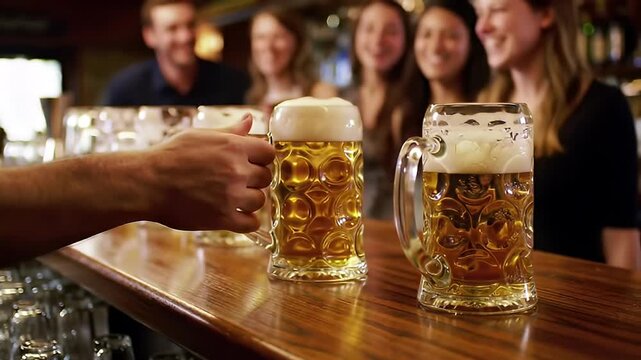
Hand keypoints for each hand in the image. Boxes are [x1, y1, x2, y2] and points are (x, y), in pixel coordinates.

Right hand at [146, 115, 274, 231]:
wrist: (146, 183)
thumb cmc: (170, 156)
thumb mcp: (200, 136)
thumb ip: (230, 131)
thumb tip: (249, 119)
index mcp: (233, 147)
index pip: (269, 153)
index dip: (261, 158)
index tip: (250, 162)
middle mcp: (236, 171)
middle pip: (265, 177)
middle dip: (253, 179)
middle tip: (235, 180)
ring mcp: (231, 196)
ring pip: (260, 200)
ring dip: (249, 200)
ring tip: (230, 197)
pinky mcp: (223, 218)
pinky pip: (251, 223)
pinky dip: (246, 220)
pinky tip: (234, 214)